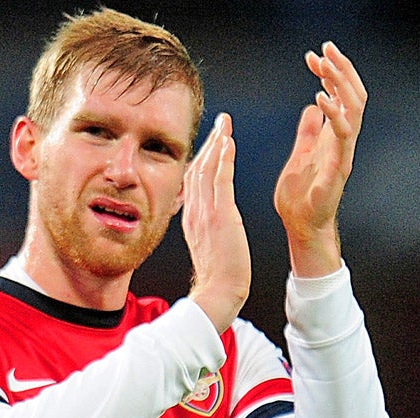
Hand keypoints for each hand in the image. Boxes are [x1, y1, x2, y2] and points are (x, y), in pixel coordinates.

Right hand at [183, 113, 250, 333]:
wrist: (218, 292)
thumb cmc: (218, 277)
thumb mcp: (208, 248)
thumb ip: (206, 231)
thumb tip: (208, 226)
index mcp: (191, 219)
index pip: (193, 181)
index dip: (201, 158)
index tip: (211, 143)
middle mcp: (195, 212)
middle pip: (197, 169)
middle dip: (209, 144)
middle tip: (220, 123)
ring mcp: (206, 213)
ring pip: (207, 169)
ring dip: (217, 143)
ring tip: (225, 125)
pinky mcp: (220, 215)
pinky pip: (220, 180)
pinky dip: (223, 158)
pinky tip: (228, 141)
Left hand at [274, 42, 366, 276]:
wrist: (300, 227)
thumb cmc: (300, 196)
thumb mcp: (300, 154)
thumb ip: (308, 132)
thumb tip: (311, 110)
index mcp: (333, 136)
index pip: (341, 95)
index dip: (331, 73)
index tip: (315, 55)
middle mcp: (342, 142)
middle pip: (353, 95)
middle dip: (341, 69)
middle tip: (325, 49)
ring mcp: (343, 153)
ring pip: (353, 110)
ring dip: (340, 85)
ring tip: (324, 66)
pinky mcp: (338, 168)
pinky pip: (342, 136)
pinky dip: (334, 115)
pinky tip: (320, 99)